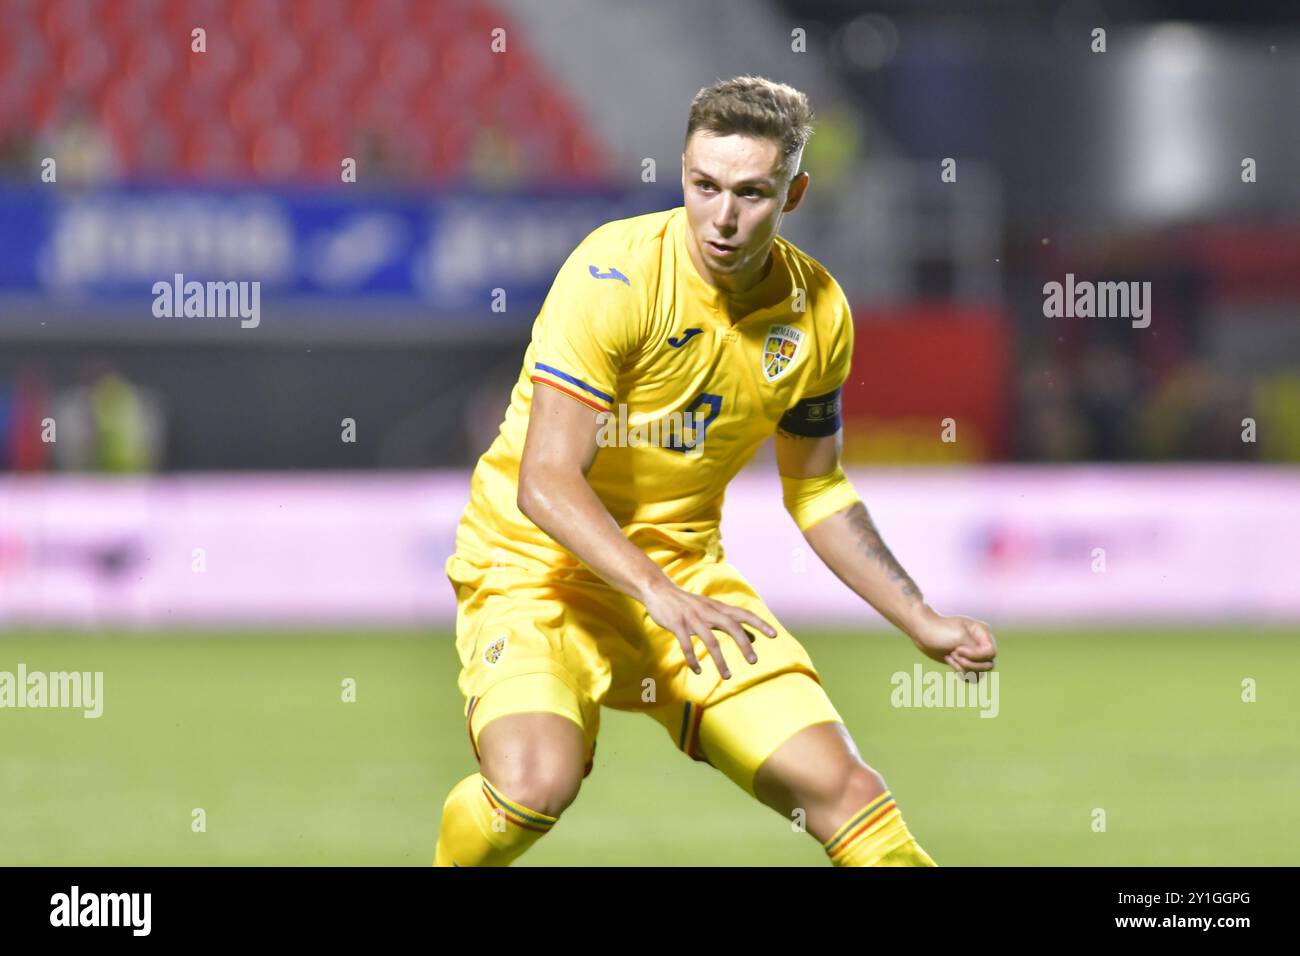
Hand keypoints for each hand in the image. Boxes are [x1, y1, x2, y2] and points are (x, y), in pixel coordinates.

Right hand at [640, 579, 776, 679]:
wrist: (659, 591)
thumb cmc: (688, 603)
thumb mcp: (711, 609)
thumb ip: (730, 622)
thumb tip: (753, 637)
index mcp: (717, 607)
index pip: (743, 614)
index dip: (759, 623)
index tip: (774, 634)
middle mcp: (708, 612)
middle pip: (731, 627)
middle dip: (744, 644)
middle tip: (754, 661)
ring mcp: (692, 618)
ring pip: (710, 640)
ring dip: (720, 660)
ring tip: (727, 675)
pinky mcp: (677, 625)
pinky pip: (687, 645)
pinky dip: (693, 659)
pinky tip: (697, 670)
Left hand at [908, 609, 996, 677]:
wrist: (922, 632)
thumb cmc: (940, 631)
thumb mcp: (960, 637)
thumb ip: (976, 650)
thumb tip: (989, 662)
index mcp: (983, 632)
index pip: (991, 653)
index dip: (975, 655)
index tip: (958, 649)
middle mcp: (981, 643)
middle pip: (988, 665)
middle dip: (969, 663)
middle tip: (953, 653)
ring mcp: (974, 654)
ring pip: (980, 673)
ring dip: (963, 668)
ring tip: (950, 656)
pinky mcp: (965, 662)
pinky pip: (972, 677)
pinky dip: (961, 673)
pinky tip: (951, 663)